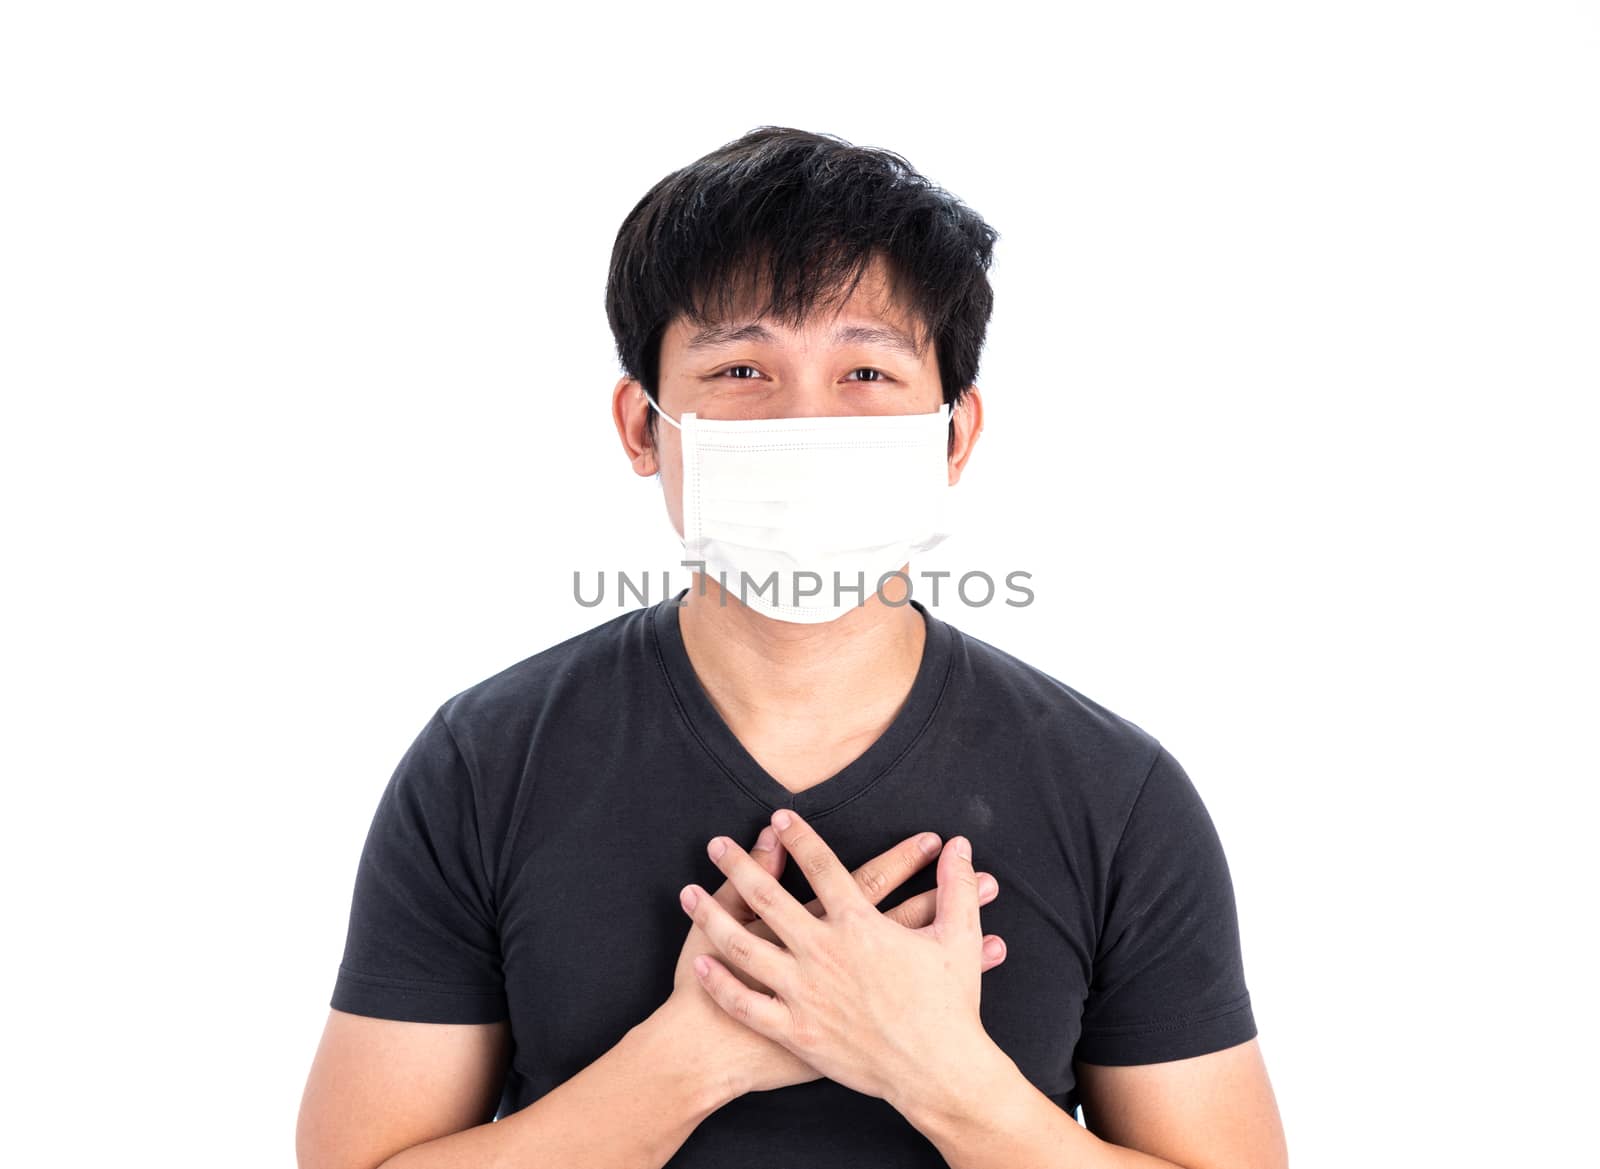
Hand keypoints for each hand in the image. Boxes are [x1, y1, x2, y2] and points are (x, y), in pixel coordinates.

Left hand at [663, 822, 1006, 1098]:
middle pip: (769, 898)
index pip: (822, 867)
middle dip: (740, 865)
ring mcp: (804, 993)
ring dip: (713, 917)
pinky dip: (721, 984)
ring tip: (689, 892)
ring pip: (745, 948)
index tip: (779, 817)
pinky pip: (747, 1004)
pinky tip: (701, 963)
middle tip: (717, 843)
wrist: (939, 1073)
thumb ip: (956, 887)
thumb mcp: (960, 939)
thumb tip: (962, 847)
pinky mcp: (796, 1032)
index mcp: (860, 925)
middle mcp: (824, 953)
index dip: (799, 837)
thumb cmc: (950, 1006)